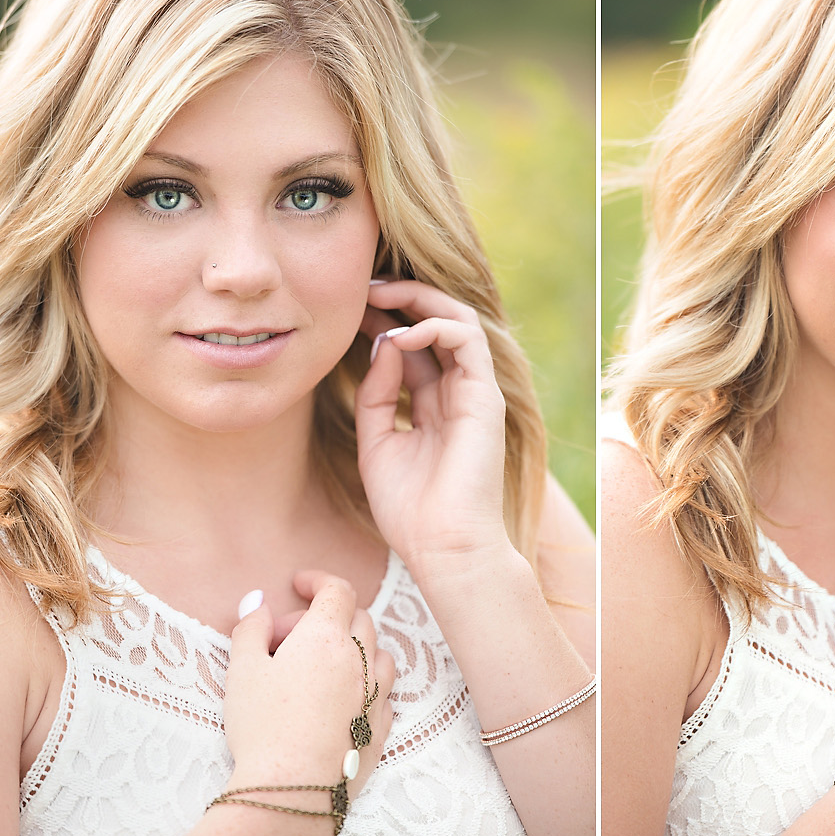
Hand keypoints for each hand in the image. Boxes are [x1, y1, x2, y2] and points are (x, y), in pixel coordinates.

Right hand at [224, 571, 395, 799]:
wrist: (292, 790)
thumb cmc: (263, 726)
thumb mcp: (242, 670)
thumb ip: (251, 628)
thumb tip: (259, 601)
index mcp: (327, 637)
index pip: (337, 590)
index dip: (319, 581)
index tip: (299, 584)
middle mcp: (361, 660)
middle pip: (358, 619)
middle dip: (326, 618)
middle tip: (286, 642)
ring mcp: (376, 695)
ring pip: (379, 654)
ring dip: (354, 650)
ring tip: (317, 670)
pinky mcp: (382, 729)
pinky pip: (383, 692)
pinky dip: (365, 684)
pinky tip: (338, 701)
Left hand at [355, 279, 510, 567]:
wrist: (443, 548)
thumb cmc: (410, 508)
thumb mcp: (376, 441)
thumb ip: (375, 393)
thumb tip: (380, 344)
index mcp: (433, 405)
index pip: (414, 346)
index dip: (384, 320)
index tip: (348, 309)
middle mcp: (458, 393)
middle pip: (436, 325)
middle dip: (401, 299)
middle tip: (363, 288)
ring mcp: (475, 392)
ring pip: (457, 320)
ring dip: (418, 301)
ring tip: (378, 296)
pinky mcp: (486, 396)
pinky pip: (467, 340)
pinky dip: (434, 325)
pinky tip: (399, 334)